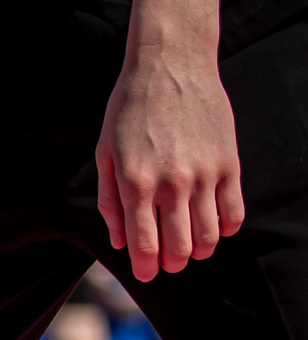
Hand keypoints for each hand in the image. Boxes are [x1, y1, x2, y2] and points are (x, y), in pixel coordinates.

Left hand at [96, 40, 244, 282]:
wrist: (171, 65)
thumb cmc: (129, 111)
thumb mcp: (105, 154)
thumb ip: (110, 202)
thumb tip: (118, 242)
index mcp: (136, 184)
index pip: (144, 244)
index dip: (146, 267)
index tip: (147, 274)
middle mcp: (172, 184)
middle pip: (180, 246)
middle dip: (173, 262)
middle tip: (169, 262)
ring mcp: (204, 174)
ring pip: (209, 234)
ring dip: (200, 250)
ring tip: (192, 248)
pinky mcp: (229, 162)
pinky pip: (234, 210)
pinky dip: (226, 227)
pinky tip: (216, 227)